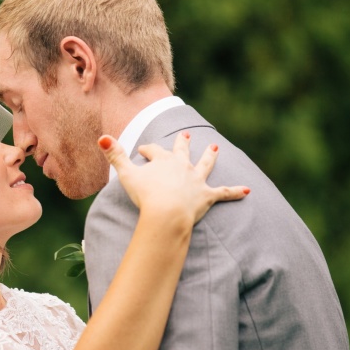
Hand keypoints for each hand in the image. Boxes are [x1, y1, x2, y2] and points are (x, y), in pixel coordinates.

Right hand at [98, 131, 248, 225]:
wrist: (166, 214)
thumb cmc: (146, 195)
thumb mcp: (126, 174)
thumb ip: (115, 156)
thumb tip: (101, 137)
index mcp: (163, 160)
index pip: (154, 151)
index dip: (147, 151)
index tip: (142, 151)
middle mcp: (182, 166)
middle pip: (182, 151)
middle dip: (183, 143)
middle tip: (187, 135)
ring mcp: (196, 180)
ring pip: (205, 165)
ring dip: (210, 157)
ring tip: (216, 148)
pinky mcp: (206, 196)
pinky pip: (224, 193)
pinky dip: (236, 192)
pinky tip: (248, 191)